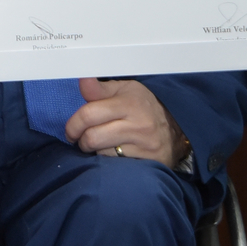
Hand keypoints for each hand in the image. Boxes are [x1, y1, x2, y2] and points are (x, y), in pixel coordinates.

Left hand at [65, 77, 188, 165]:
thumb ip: (100, 90)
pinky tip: (113, 153)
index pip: (89, 114)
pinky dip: (108, 161)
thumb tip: (83, 79)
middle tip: (81, 139)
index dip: (73, 124)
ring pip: (100, 153)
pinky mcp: (146, 163)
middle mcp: (138, 124)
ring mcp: (143, 145)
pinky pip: (114, 166)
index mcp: (129, 102)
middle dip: (80, 140)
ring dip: (95, 151)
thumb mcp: (125, 91)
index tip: (72, 130)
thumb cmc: (143, 108)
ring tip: (101, 144)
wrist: (175, 131)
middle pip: (91, 138)